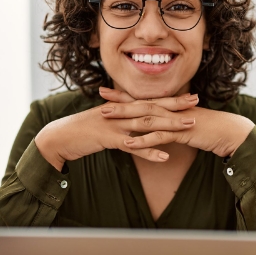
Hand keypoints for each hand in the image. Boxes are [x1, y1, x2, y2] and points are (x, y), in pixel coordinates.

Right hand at [34, 89, 199, 170]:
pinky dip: (149, 151)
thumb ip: (120, 122)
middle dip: (176, 106)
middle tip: (196, 104)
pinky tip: (164, 157)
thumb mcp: (103, 123)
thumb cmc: (81, 132)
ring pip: (146, 123)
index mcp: (120, 107)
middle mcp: (119, 112)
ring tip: (188, 126)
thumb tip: (136, 128)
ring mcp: (114, 124)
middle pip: (152, 107)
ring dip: (169, 125)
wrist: (58, 137)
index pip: (149, 101)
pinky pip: (132, 146)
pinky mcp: (107, 139)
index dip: (170, 99)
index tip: (190, 97)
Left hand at [100, 89, 255, 157]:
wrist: (230, 132)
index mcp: (171, 107)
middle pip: (141, 104)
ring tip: (106, 117)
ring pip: (147, 117)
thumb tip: (161, 129)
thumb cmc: (210, 130)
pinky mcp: (182, 132)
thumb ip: (173, 126)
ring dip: (125, 117)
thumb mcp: (188, 126)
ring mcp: (176, 120)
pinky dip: (143, 140)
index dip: (125, 95)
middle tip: (100, 97)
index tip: (107, 91)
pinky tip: (128, 144)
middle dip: (120, 101)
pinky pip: (159, 136)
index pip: (144, 99)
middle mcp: (171, 110)